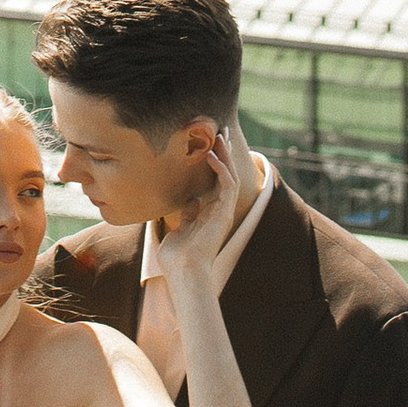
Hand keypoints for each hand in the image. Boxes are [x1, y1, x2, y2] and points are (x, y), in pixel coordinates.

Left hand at [156, 125, 247, 283]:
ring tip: (220, 136)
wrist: (183, 272)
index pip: (215, 184)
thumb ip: (187, 215)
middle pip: (226, 176)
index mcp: (208, 215)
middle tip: (220, 133)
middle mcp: (219, 212)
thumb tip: (190, 201)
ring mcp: (223, 212)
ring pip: (230, 176)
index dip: (214, 164)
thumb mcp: (179, 231)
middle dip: (224, 154)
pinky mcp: (224, 212)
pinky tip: (211, 155)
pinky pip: (227, 184)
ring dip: (226, 156)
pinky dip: (221, 168)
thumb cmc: (177, 258)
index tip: (208, 147)